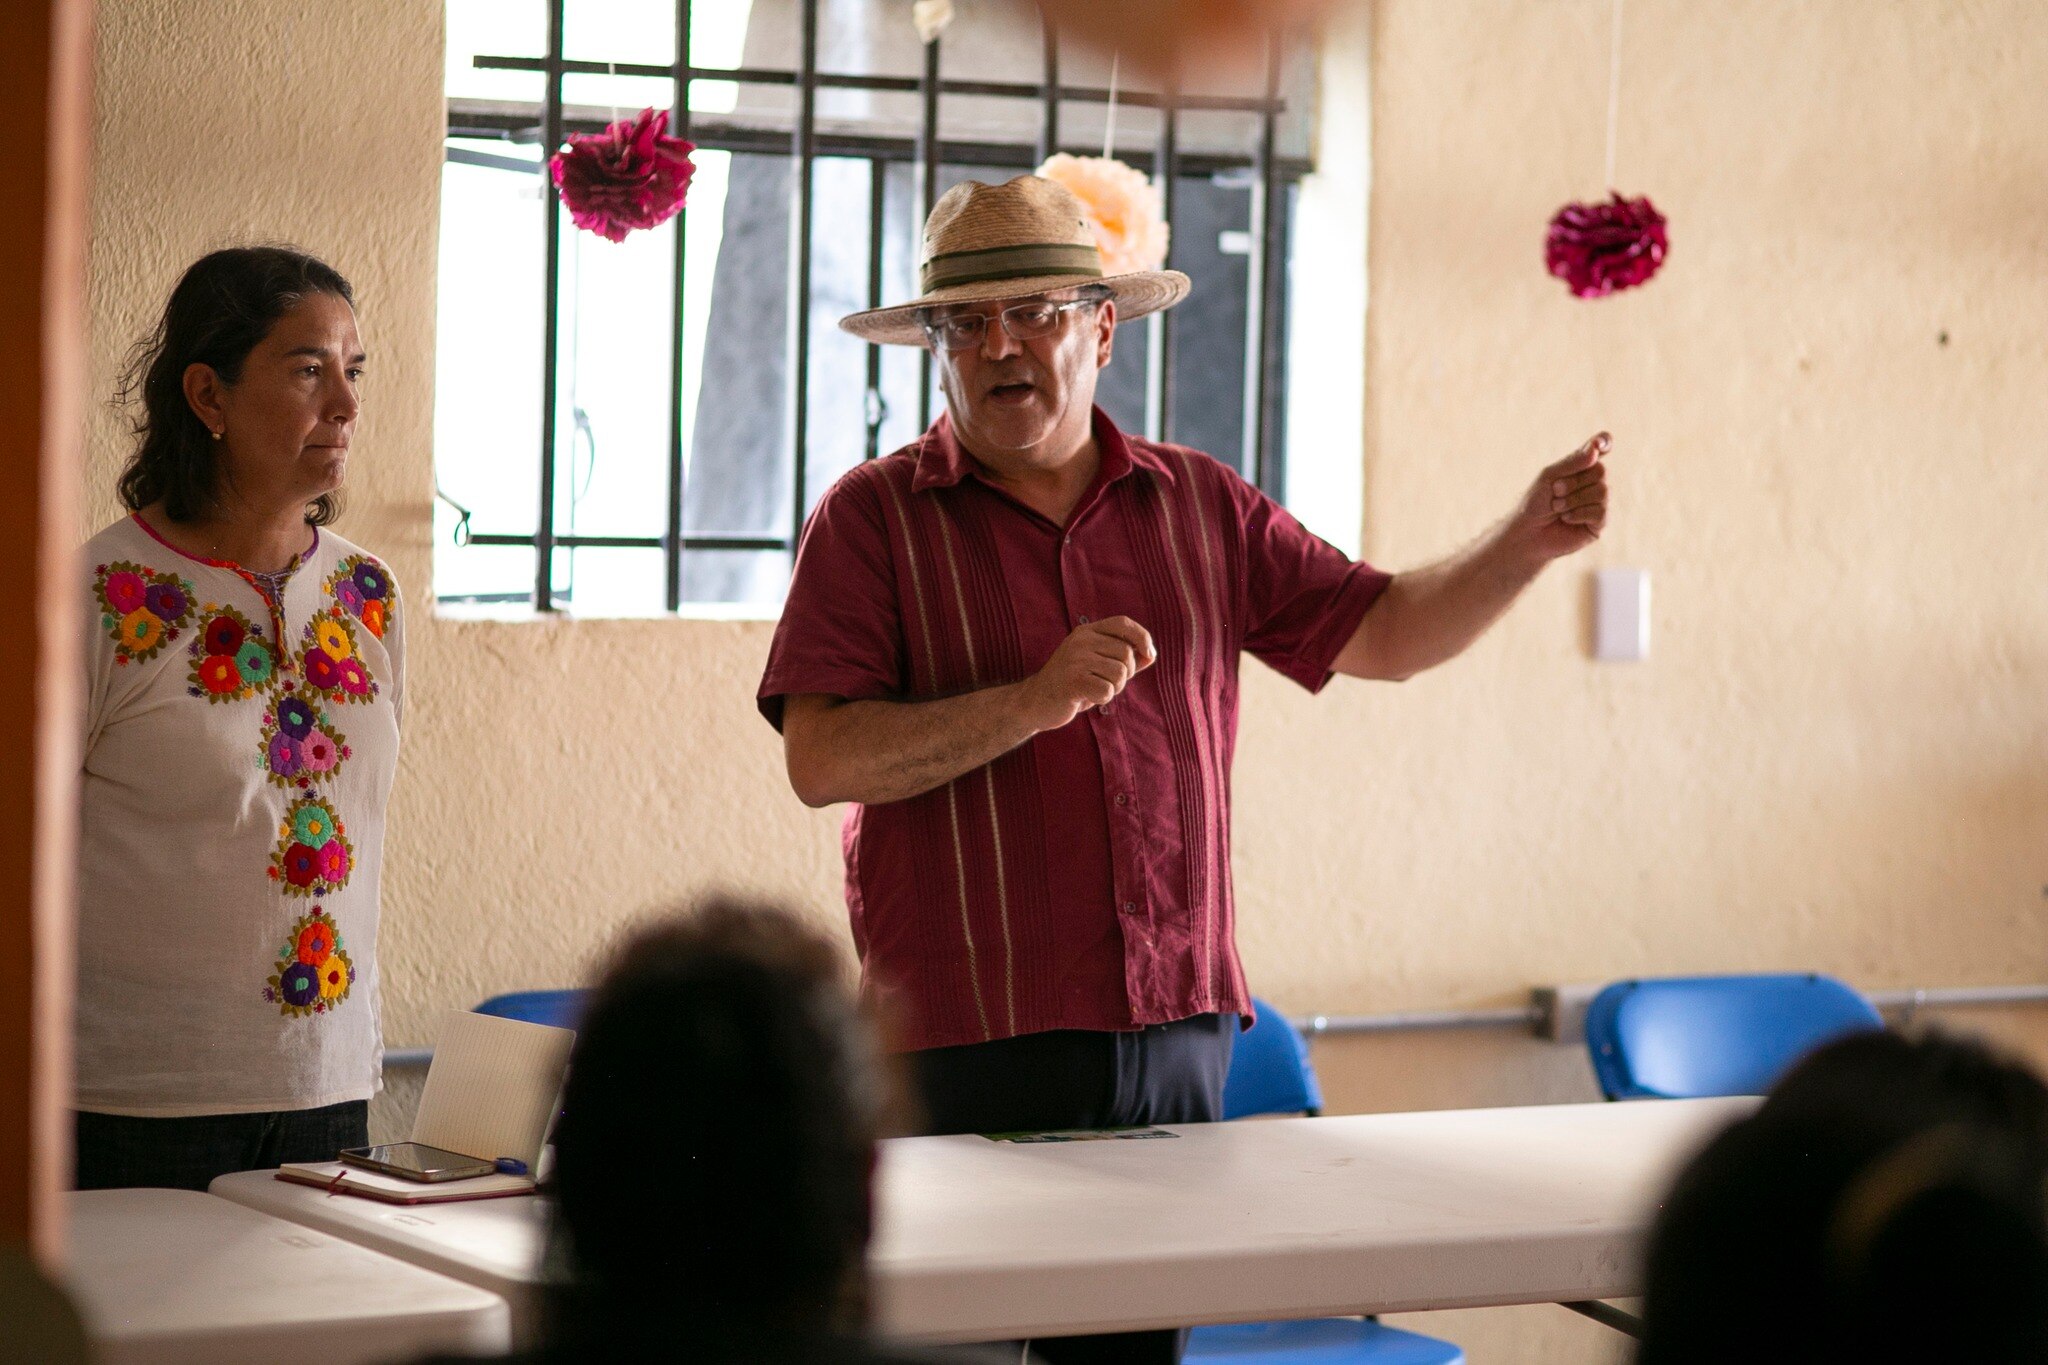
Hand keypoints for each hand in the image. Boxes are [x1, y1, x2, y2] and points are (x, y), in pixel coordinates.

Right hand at [1017, 616, 1155, 730]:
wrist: (1035, 702)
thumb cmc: (1072, 684)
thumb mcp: (1097, 665)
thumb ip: (1122, 659)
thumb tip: (1150, 654)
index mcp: (1086, 632)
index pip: (1123, 623)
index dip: (1142, 636)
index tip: (1149, 654)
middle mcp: (1081, 640)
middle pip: (1126, 653)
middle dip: (1125, 674)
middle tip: (1106, 683)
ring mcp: (1075, 659)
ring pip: (1120, 673)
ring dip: (1114, 688)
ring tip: (1094, 689)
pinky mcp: (1073, 680)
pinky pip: (1107, 690)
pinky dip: (1102, 699)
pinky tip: (1086, 698)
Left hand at [1506, 432, 1610, 564]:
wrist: (1527, 532)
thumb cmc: (1535, 503)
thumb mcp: (1550, 477)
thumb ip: (1573, 462)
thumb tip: (1596, 450)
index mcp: (1582, 466)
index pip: (1600, 447)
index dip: (1604, 442)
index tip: (1599, 443)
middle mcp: (1594, 482)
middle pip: (1600, 471)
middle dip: (1574, 482)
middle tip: (1555, 491)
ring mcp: (1599, 502)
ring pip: (1602, 491)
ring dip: (1574, 499)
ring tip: (1557, 507)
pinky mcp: (1600, 523)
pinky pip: (1600, 512)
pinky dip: (1578, 514)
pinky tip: (1566, 519)